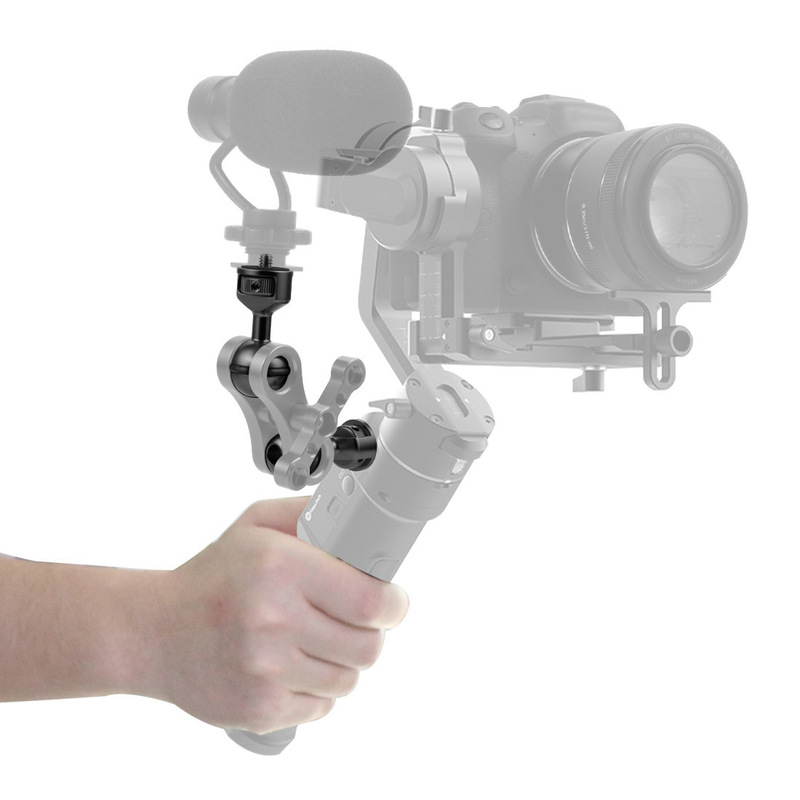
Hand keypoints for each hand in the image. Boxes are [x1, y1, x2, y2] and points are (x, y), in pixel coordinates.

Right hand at [142, 498, 409, 733]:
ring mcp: (266, 669)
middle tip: (352, 621)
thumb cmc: (212, 578)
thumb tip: (356, 515)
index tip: (392, 602)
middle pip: (368, 645)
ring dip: (342, 662)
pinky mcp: (259, 708)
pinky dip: (316, 689)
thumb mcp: (255, 526)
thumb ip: (307, 513)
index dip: (393, 604)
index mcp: (279, 568)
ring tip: (315, 642)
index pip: (369, 599)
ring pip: (348, 679)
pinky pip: (321, 707)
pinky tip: (293, 667)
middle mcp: (273, 619)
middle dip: (370, 633)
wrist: (154, 633)